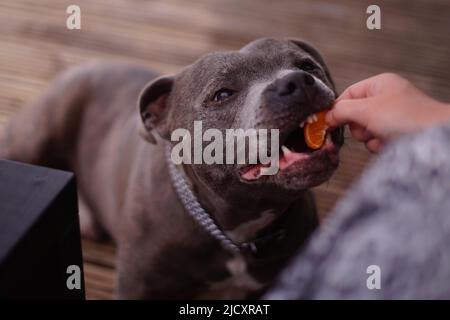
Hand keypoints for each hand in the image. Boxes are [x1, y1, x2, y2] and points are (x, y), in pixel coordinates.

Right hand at [326, 73, 449, 152]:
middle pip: (354, 114)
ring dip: (368, 137)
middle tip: (367, 128)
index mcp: (379, 84)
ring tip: (382, 136)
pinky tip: (389, 143)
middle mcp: (385, 98)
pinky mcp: (396, 132)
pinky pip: (375, 139)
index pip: (347, 95)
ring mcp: (391, 116)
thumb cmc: (406, 117)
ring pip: (364, 130)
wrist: (435, 137)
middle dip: (358, 126)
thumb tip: (327, 117)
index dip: (338, 109)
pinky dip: (378, 144)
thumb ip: (342, 110)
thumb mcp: (367, 110)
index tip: (329, 122)